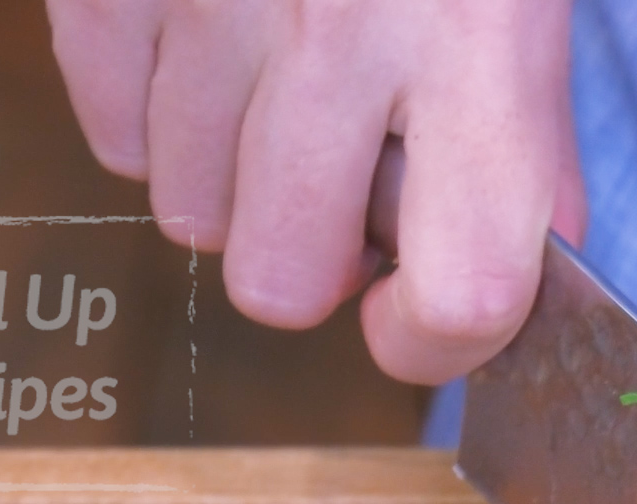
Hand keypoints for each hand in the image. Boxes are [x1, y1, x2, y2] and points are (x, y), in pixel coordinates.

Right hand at [48, 0, 582, 383]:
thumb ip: (527, 134)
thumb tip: (513, 269)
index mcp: (482, 44)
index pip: (466, 290)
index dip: (439, 340)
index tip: (421, 312)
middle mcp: (345, 27)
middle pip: (282, 282)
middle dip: (309, 260)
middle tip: (339, 185)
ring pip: (185, 212)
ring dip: (230, 175)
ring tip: (278, 84)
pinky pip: (109, 128)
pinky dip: (150, 111)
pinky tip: (208, 44)